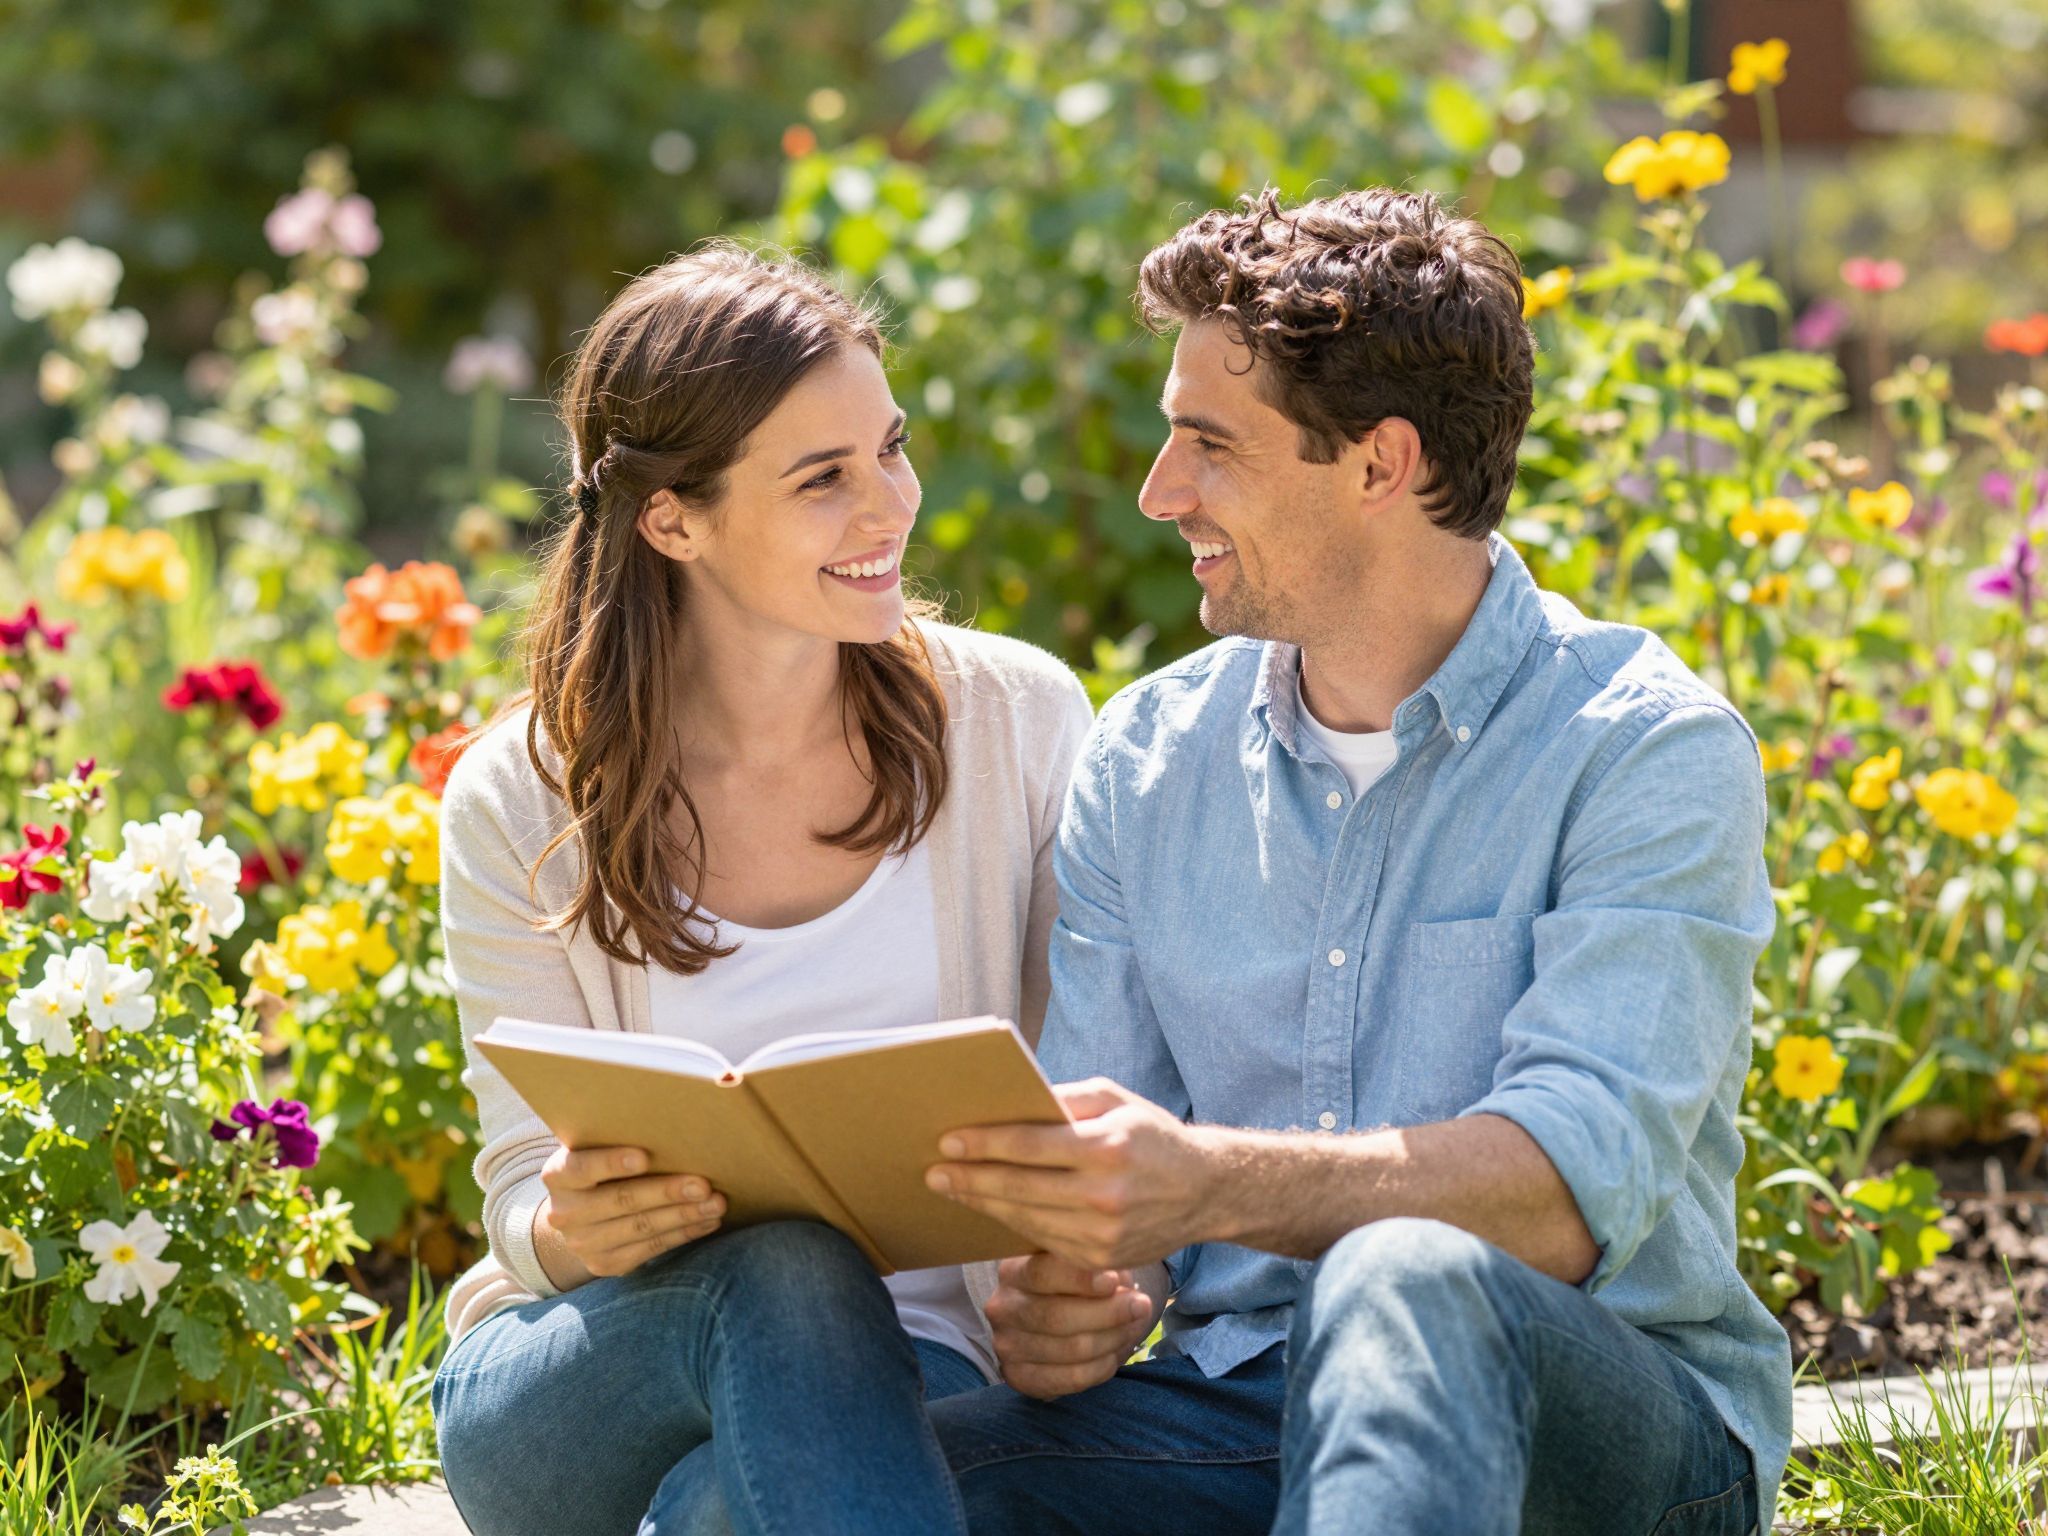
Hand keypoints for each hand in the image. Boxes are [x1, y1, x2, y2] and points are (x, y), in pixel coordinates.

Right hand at [537, 1144, 724, 1279]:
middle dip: (667, 1192)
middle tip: (703, 1184)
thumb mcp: (595, 1148)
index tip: (645, 1156)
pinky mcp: (605, 1265)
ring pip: (642, 1228)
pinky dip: (683, 1234)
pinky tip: (707, 1222)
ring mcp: (584, 1243)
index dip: (612, 1162)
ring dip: (684, 1216)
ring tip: (716, 1203)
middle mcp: (565, 1212)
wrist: (578, 1215)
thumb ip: (617, 1137)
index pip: (582, 1168)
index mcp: (558, 1175)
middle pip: (621, 1200)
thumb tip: (674, 1121)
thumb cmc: (600, 1167)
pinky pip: (651, 1248)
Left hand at [925, 1078, 1212, 1269]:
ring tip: (952, 1190)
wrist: (1204, 1192)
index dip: (984, 1144)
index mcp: (1107, 1148)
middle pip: (1019, 1188)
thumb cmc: (1152, 1135)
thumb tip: (1012, 1104)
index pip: (1030, 1146)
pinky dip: (1013, 1224)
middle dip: (970, 1180)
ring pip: (1026, 1219)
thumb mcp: (1116, 1100)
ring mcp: (1102, 1234)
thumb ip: (1065, 1100)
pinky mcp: (1100, 1259)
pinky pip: (1044, 1239)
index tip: (948, 1141)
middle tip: (932, 1172)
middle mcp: (1104, 1195)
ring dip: (984, 1205)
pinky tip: (991, 1209)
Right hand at [984, 1253, 1160, 1399]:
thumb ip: (1097, 1264)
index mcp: (1013, 1270)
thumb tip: (1120, 1279)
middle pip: (1056, 1316)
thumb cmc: (1074, 1282)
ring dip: (1111, 1339)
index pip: (1042, 1273)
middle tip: (1141, 1305)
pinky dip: (1101, 1367)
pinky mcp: (1019, 1377)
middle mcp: (1003, 1307)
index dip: (1080, 1279)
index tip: (1114, 1280)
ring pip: (1069, 1349)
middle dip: (1107, 1313)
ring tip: (1132, 1326)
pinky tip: (1114, 1353)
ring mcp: (1007, 1346)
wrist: (1054, 1318)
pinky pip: (1070, 1379)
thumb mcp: (1082, 1262)